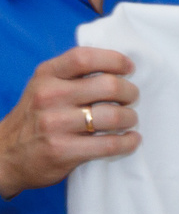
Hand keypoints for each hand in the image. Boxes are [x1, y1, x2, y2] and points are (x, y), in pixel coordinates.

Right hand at [0, 47, 138, 198]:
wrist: (5, 155)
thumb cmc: (35, 118)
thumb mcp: (43, 87)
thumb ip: (71, 76)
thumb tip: (116, 67)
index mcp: (46, 75)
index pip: (85, 57)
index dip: (114, 60)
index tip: (128, 69)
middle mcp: (49, 96)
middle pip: (108, 85)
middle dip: (130, 92)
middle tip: (131, 99)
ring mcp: (55, 124)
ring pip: (113, 116)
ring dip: (130, 118)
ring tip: (128, 121)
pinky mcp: (63, 150)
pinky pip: (110, 144)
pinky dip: (128, 142)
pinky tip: (131, 139)